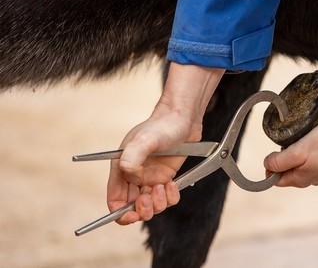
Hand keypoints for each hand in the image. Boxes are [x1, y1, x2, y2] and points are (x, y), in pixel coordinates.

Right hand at [107, 63, 223, 223]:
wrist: (184, 120)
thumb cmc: (162, 125)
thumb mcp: (145, 139)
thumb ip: (133, 157)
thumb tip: (128, 174)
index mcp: (122, 168)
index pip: (114, 199)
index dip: (120, 213)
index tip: (132, 216)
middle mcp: (134, 176)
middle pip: (132, 208)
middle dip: (141, 210)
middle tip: (149, 199)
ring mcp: (151, 179)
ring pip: (151, 206)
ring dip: (157, 203)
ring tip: (163, 187)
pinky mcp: (166, 178)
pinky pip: (167, 199)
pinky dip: (171, 197)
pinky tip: (172, 184)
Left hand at [263, 105, 317, 187]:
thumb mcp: (298, 151)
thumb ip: (280, 161)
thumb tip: (267, 166)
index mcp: (301, 180)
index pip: (276, 180)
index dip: (270, 167)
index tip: (274, 152)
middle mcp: (311, 180)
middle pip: (287, 173)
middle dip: (282, 160)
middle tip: (287, 144)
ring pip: (300, 166)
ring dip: (295, 155)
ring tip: (300, 141)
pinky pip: (311, 161)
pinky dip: (307, 153)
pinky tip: (312, 142)